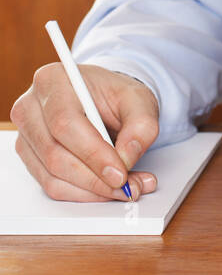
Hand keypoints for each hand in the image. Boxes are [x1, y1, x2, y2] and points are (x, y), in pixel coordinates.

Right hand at [10, 63, 159, 201]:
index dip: (93, 153)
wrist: (101, 99)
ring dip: (92, 190)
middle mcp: (31, 106)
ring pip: (52, 176)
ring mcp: (26, 134)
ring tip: (126, 187)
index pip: (65, 123)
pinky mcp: (30, 156)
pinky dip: (82, 193)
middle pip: (55, 154)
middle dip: (96, 178)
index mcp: (54, 80)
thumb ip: (141, 124)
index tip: (120, 173)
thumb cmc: (114, 94)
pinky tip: (106, 187)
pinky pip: (51, 185)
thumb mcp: (139, 99)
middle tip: (129, 185)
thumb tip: (127, 157)